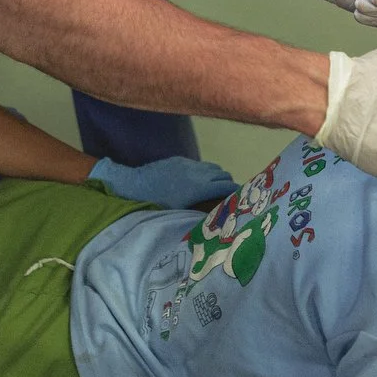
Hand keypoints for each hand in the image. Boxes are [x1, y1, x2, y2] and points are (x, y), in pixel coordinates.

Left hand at [89, 156, 238, 208]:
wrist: (135, 184)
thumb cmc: (158, 204)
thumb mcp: (180, 212)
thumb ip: (199, 211)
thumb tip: (215, 217)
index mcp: (199, 186)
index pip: (226, 185)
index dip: (236, 191)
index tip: (241, 197)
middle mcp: (197, 172)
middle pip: (222, 173)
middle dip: (227, 183)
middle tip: (228, 194)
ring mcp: (188, 164)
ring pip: (211, 167)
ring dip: (216, 175)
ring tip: (215, 187)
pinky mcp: (179, 160)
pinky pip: (198, 164)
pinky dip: (203, 171)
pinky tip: (197, 180)